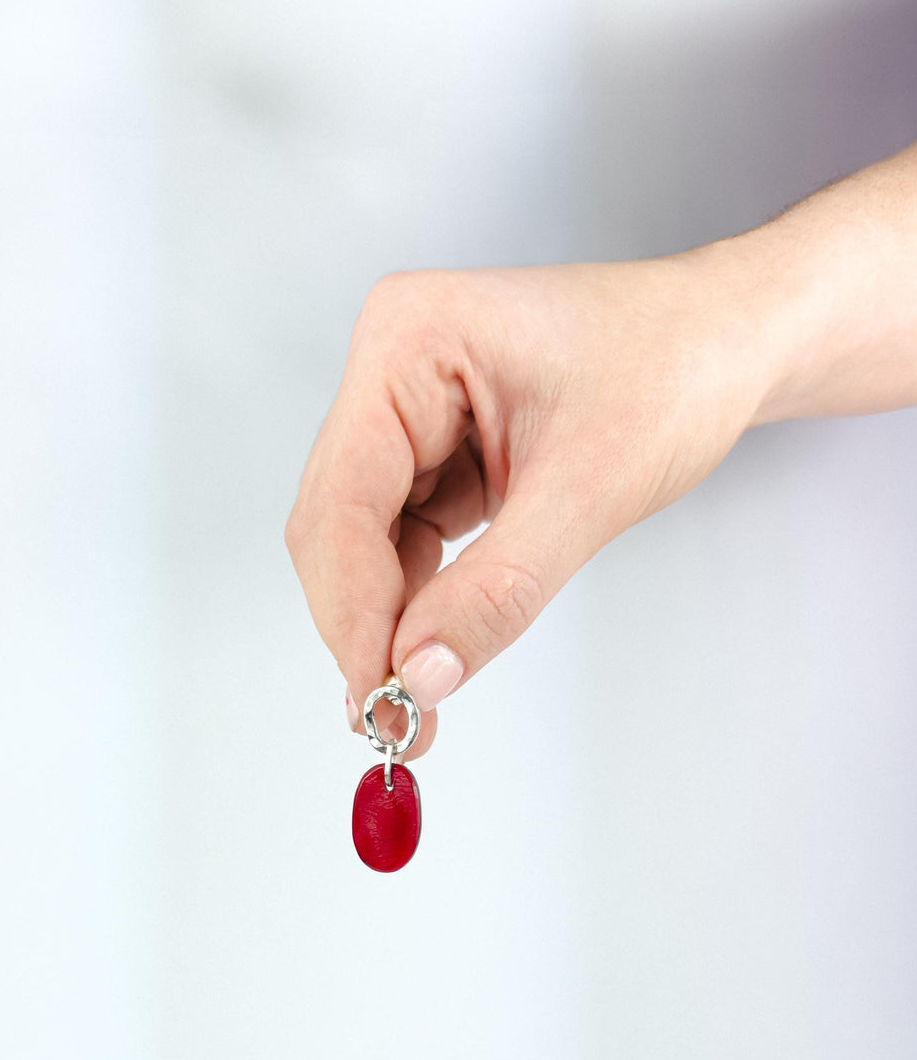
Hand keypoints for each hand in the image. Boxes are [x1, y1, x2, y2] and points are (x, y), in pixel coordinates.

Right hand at [285, 248, 778, 757]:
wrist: (723, 343)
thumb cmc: (674, 368)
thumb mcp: (589, 488)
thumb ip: (497, 589)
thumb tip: (420, 677)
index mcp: (408, 340)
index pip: (343, 501)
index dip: (353, 611)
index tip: (380, 700)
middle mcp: (391, 371)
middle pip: (336, 526)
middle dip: (365, 625)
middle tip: (395, 719)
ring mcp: (407, 413)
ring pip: (362, 543)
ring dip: (387, 622)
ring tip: (415, 702)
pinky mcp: (432, 453)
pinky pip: (402, 541)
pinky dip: (416, 601)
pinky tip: (433, 648)